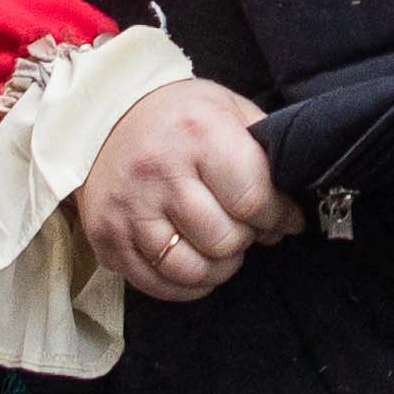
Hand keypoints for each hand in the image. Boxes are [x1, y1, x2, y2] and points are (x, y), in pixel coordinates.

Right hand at [77, 78, 295, 304]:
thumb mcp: (228, 108)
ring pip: (191, 270)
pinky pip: (155, 284)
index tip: (286, 219)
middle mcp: (160, 173)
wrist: (103, 116)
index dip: (279, 217)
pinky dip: (185, 285)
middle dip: (247, 239)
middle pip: (224, 240)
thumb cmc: (177, 114)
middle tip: (247, 228)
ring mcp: (129, 209)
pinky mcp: (107, 237)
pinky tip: (196, 263)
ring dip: (218, 267)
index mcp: (198, 135)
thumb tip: (290, 207)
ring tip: (223, 248)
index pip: (253, 200)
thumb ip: (264, 151)